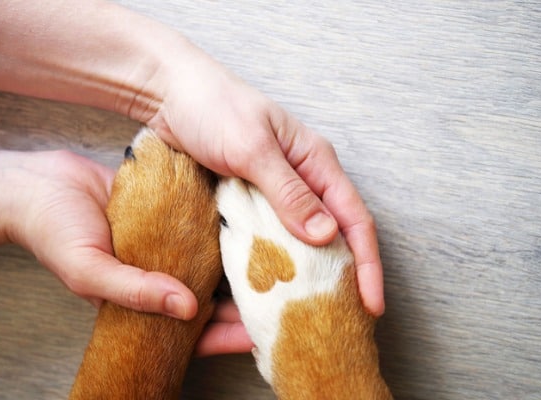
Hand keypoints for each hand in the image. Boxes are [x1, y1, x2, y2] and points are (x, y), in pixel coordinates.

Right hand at [0, 150, 251, 355]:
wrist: (42, 185)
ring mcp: (167, 246)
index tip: (259, 334)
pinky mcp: (170, 215)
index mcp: (142, 302)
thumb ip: (135, 291)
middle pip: (210, 299)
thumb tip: (186, 308)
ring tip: (276, 265)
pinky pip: (202, 228)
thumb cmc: (55, 233)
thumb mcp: (89, 271)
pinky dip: (223, 231)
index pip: (190, 331)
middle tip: (282, 299)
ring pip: (211, 264)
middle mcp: (160, 275)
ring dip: (239, 266)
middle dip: (243, 303)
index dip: (224, 336)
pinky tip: (250, 225)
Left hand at [146, 46, 384, 315]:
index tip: (371, 305)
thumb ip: (289, 192)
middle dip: (344, 277)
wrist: (169, 94)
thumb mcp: (252, 147)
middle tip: (344, 321)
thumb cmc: (214, 106)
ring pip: (301, 243)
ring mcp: (275, 195)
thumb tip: (328, 236)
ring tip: (308, 315)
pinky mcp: (249, 204)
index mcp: (316, 162)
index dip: (367, 263)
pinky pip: (268, 240)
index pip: (354, 218)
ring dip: (307, 277)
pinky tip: (269, 291)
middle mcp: (302, 181)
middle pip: (335, 236)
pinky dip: (274, 265)